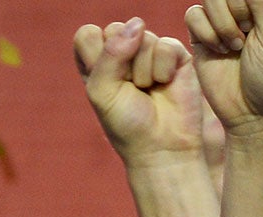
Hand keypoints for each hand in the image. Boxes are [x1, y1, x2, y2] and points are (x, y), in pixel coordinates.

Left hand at [75, 19, 204, 168]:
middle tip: (131, 91)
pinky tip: (166, 85)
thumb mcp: (103, 93)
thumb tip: (138, 24)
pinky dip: (164, 70)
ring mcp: (149, 51)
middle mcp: (122, 52)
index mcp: (98, 62)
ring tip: (149, 91)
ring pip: (142, 37)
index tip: (107, 84)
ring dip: (144, 72)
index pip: (88, 34)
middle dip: (122, 64)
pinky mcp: (175, 54)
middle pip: (115, 29)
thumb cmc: (128, 126)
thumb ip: (110, 54)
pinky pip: (165, 45)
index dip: (96, 56)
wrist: (162, 147)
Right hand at [185, 0, 262, 134]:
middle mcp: (248, 3)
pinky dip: (206, 34)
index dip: (250, 1)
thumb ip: (261, 2)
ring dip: (222, 24)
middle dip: (237, 11)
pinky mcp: (202, 33)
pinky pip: (193, 15)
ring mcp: (223, 17)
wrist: (252, 115)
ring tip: (235, 47)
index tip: (256, 21)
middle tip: (248, 36)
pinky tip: (221, 51)